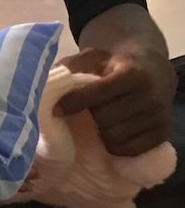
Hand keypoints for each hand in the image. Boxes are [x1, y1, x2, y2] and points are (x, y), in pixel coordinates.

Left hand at [55, 47, 175, 155]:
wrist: (153, 72)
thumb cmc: (113, 67)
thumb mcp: (93, 58)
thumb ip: (71, 67)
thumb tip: (44, 84)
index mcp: (132, 73)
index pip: (98, 93)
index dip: (74, 102)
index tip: (57, 109)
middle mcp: (150, 95)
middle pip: (105, 119)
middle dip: (90, 116)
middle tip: (87, 112)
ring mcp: (159, 116)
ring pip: (116, 136)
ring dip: (101, 132)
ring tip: (100, 121)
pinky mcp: (163, 133)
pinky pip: (129, 150)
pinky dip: (115, 145)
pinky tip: (112, 132)